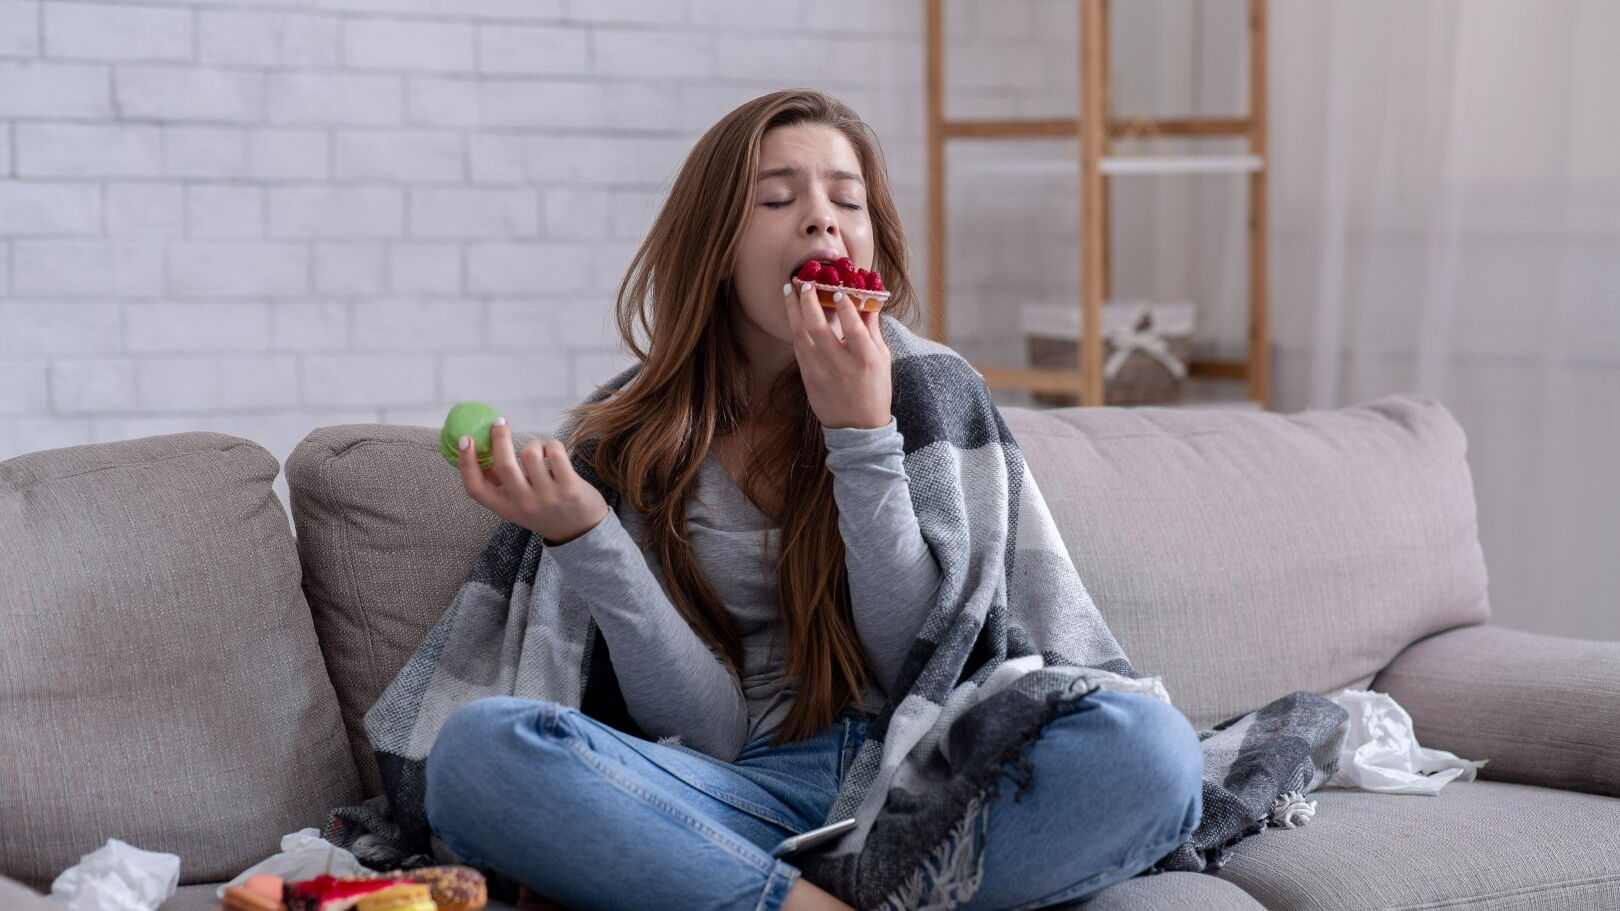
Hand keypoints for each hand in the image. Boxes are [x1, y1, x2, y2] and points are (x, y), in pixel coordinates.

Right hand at [457, 418, 609, 544]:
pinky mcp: (569, 487)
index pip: (475, 488)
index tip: (466, 439)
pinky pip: (554, 451)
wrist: (581, 531)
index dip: (466, 462)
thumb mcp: (517, 505)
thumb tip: (479, 452)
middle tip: (500, 423)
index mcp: (505, 508)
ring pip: (530, 453)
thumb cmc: (545, 510)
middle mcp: (524, 504)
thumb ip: (500, 484)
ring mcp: (547, 497)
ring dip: (534, 444)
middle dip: (500, 437)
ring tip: (541, 452)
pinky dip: (552, 445)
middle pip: (504, 464)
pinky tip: (555, 454)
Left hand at [783, 279, 892, 429]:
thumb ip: (871, 328)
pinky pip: (797, 347)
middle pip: (818, 328)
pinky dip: (794, 327)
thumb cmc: (875, 389)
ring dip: (793, 309)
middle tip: (806, 282)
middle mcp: (840, 364)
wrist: (857, 427)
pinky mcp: (807, 377)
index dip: (844, 306)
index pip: (853, 328)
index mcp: (865, 359)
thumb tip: (866, 298)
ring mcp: (820, 372)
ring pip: (801, 335)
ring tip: (790, 289)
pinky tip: (793, 313)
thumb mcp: (882, 358)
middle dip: (809, 301)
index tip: (837, 289)